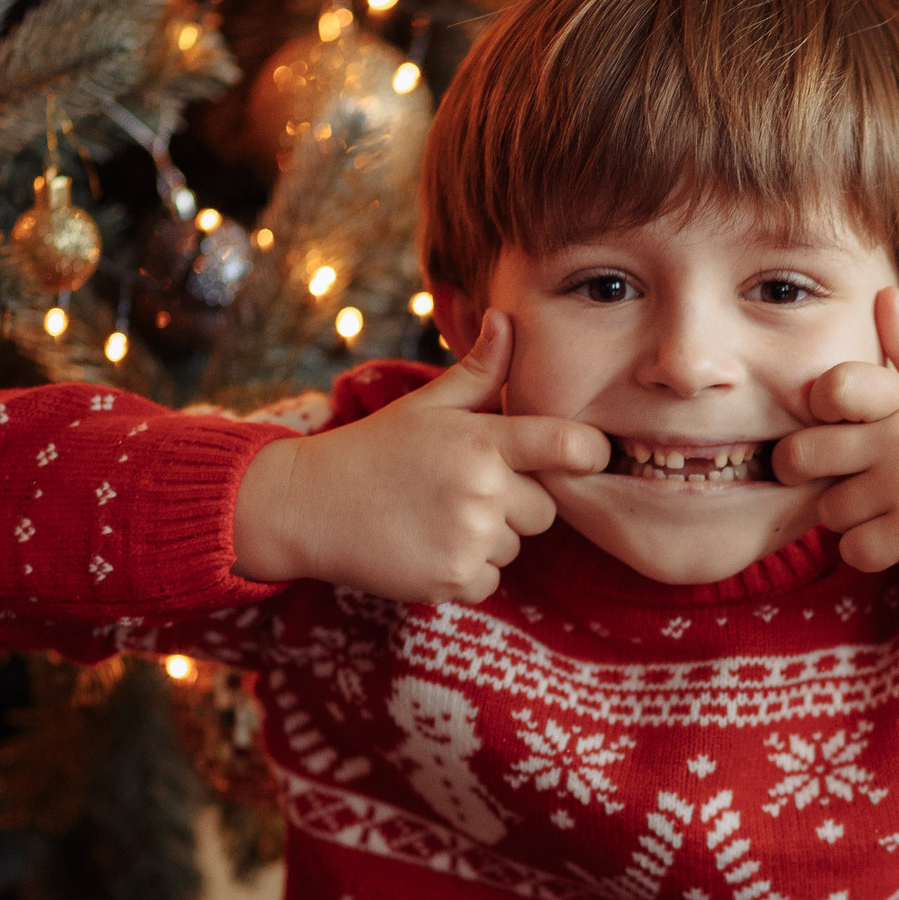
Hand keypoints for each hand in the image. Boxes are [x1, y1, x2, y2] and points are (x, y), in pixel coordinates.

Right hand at [233, 310, 610, 604]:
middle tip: (466, 489)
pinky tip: (429, 545)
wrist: (309, 506)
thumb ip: (479, 372)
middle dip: (518, 501)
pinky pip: (491, 580)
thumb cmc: (375, 449)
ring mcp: (469, 540)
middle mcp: (483, 491)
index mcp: (482, 441)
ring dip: (490, 536)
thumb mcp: (427, 405)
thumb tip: (508, 318)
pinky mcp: (455, 581)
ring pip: (516, 546)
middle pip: (545, 509)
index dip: (590, 453)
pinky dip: (468, 570)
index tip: (587, 457)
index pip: (569, 446)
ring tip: (438, 515)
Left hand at [771, 288, 898, 589]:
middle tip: (839, 479)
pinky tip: (896, 541)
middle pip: (804, 454)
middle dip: (809, 474)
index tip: (835, 425)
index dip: (817, 408)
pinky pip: (853, 549)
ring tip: (885, 510)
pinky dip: (867, 553)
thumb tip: (883, 295)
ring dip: (848, 519)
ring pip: (828, 511)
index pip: (831, 385)